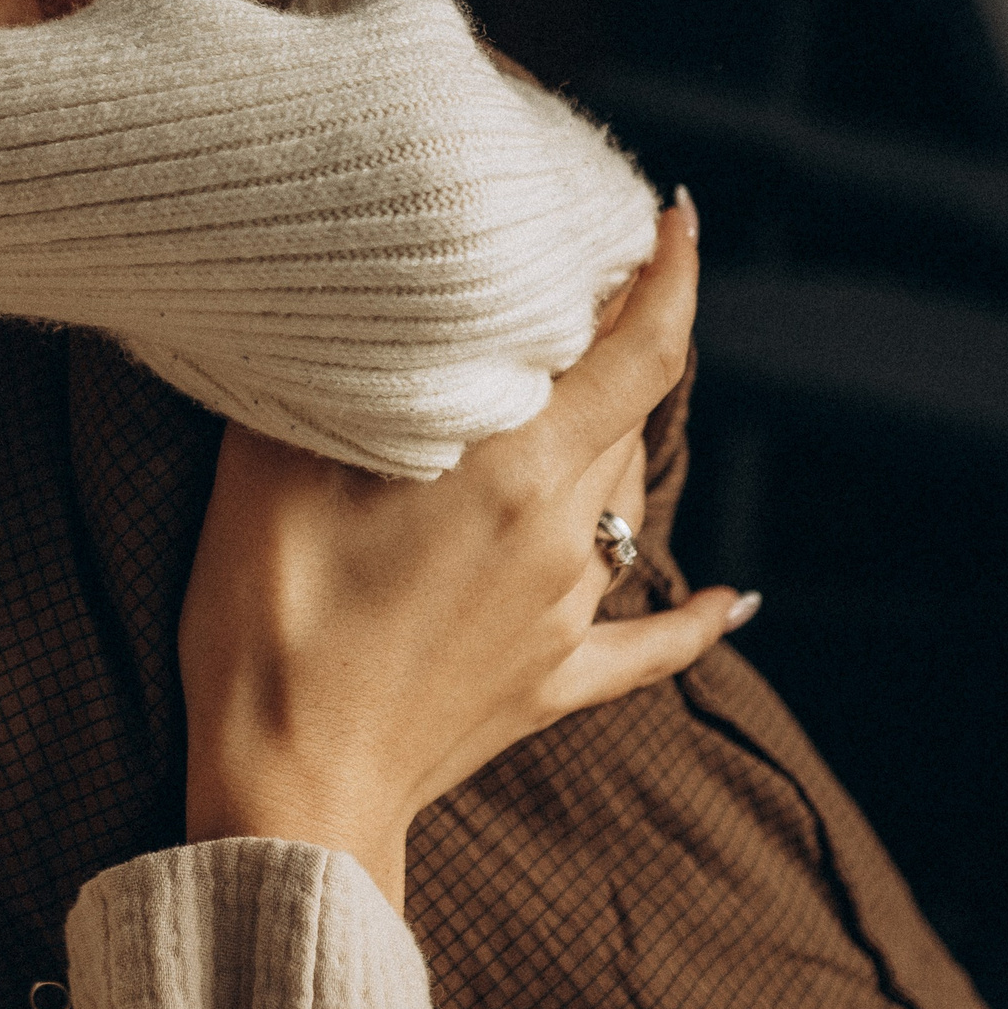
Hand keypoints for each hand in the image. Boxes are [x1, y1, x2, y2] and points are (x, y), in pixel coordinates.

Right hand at [178, 195, 751, 907]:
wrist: (288, 789)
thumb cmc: (268, 621)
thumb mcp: (270, 469)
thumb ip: (329, 380)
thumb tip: (342, 304)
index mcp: (516, 471)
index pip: (637, 353)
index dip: (669, 278)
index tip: (675, 220)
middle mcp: (563, 534)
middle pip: (629, 414)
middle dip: (620, 344)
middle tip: (584, 289)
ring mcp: (567, 613)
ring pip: (629, 502)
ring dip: (618, 440)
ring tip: (588, 392)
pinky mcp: (555, 681)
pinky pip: (650, 644)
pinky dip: (697, 618)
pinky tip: (739, 600)